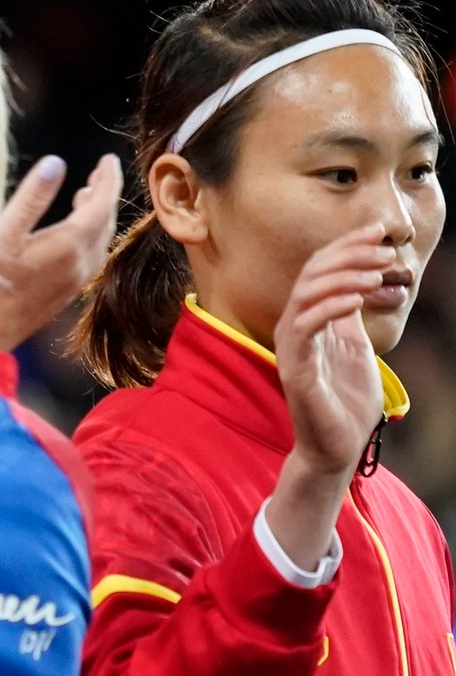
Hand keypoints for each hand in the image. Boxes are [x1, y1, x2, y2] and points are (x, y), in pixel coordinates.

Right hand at [0, 153, 121, 351]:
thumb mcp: (1, 234)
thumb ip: (30, 198)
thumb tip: (55, 163)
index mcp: (68, 245)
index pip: (102, 204)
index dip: (109, 179)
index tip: (108, 160)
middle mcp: (79, 264)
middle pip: (105, 222)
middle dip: (105, 194)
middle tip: (99, 173)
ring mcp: (74, 281)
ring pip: (100, 240)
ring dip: (98, 216)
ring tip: (85, 196)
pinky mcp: (65, 293)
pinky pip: (90, 257)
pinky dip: (90, 236)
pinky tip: (72, 234)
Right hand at [267, 224, 387, 568]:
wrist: (339, 445)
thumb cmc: (346, 400)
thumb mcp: (354, 346)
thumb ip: (348, 315)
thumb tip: (357, 280)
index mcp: (308, 321)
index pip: (318, 270)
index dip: (346, 246)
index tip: (379, 230)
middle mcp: (294, 329)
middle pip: (311, 275)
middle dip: (347, 255)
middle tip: (383, 248)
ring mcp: (292, 349)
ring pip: (306, 296)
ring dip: (342, 277)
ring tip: (376, 272)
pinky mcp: (296, 369)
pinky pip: (305, 329)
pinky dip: (330, 307)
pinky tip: (358, 299)